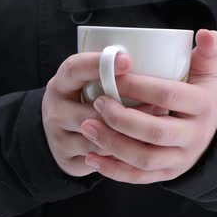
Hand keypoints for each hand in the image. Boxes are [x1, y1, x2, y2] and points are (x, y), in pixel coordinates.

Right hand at [42, 52, 166, 176]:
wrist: (60, 132)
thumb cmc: (85, 98)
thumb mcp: (88, 81)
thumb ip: (110, 72)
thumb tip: (156, 55)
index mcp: (61, 83)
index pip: (75, 69)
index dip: (99, 64)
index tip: (128, 61)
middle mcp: (55, 110)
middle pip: (92, 113)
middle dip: (128, 113)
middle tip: (161, 105)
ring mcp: (58, 138)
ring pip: (100, 139)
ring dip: (130, 135)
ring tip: (160, 126)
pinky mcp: (67, 160)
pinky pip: (101, 159)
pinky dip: (123, 154)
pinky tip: (143, 146)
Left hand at [80, 29, 216, 183]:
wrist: (211, 137)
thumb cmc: (198, 98)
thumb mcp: (206, 75)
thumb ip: (207, 53)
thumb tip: (206, 32)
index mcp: (202, 106)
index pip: (168, 95)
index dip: (138, 87)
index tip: (113, 77)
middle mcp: (194, 136)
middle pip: (155, 132)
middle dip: (121, 119)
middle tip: (97, 103)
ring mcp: (180, 159)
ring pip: (144, 158)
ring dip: (112, 145)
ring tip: (87, 127)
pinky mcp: (167, 175)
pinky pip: (138, 177)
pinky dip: (113, 170)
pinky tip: (91, 158)